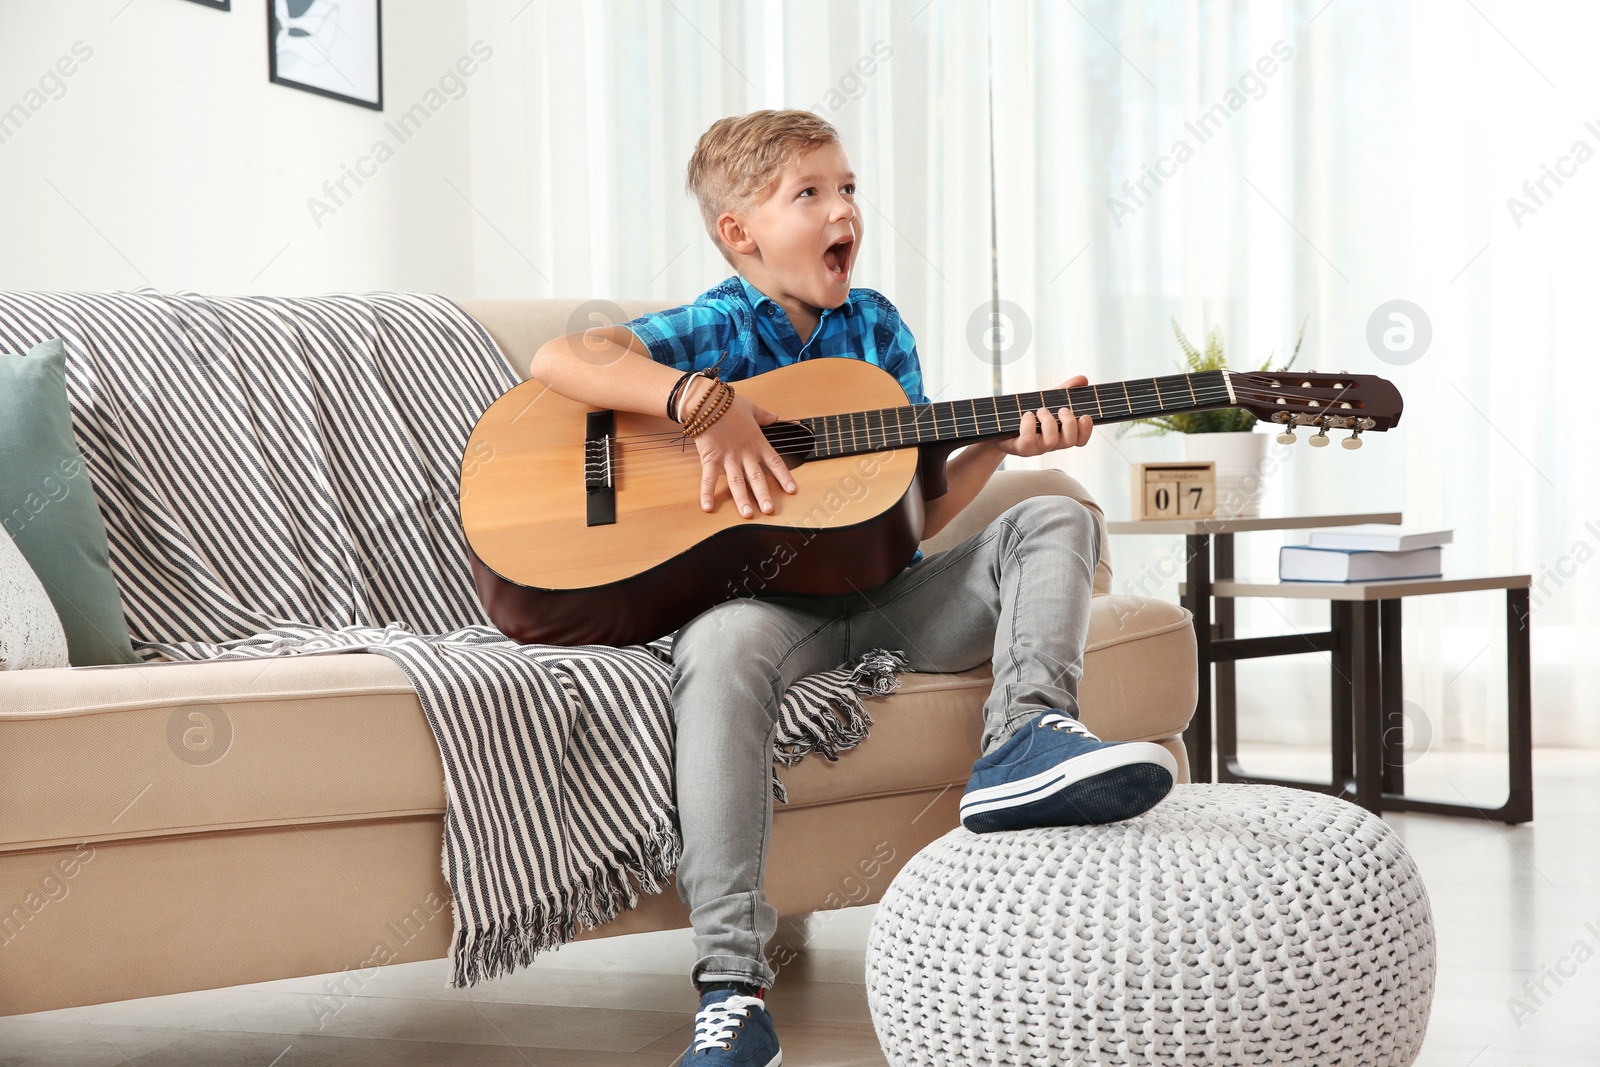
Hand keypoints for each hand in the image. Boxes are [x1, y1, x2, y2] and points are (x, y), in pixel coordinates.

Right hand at [688, 382, 797, 517]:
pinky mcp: (710, 459)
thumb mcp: (751, 408)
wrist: (706, 401)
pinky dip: (707, 493)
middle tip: (769, 511)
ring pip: (736, 482)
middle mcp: (744, 454)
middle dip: (764, 495)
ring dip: (742, 499)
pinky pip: (708, 479)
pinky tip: (707, 507)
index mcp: (757, 443)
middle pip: (757, 478)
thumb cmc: (728, 403)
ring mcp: (727, 458)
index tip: (792, 490)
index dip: (784, 477)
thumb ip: (764, 416)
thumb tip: (775, 416)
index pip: (775, 462)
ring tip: (747, 514)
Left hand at [993, 374, 1093, 457]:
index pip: (1080, 440)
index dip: (1086, 430)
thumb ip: (1066, 390)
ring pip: (1051, 441)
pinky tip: (1027, 415)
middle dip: (1069, 423)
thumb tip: (1083, 379)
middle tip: (1062, 409)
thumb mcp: (1048, 400)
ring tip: (1040, 410)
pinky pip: (1029, 440)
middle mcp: (1052, 443)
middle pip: (1070, 441)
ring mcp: (1037, 448)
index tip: (1085, 416)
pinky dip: (1029, 425)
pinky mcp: (1021, 448)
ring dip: (1049, 422)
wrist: (1001, 424)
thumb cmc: (1028, 414)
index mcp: (1061, 434)